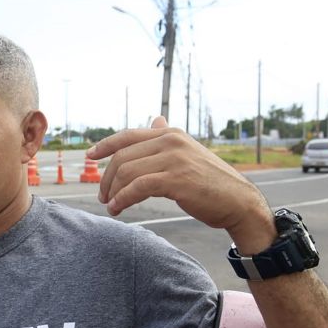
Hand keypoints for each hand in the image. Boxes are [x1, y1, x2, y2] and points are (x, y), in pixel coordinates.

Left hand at [86, 116, 274, 249]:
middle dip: (107, 177)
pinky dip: (123, 198)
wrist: (238, 202)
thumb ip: (166, 137)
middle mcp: (171, 141)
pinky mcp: (176, 180)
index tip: (89, 155)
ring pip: (127, 172)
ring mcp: (174, 159)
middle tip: (102, 195)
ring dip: (112, 191)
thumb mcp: (187, 152)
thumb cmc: (210, 181)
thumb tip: (154, 119)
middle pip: (122, 156)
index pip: (127, 135)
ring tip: (110, 205)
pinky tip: (117, 208)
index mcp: (170, 133)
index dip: (105, 145)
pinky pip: (138, 187)